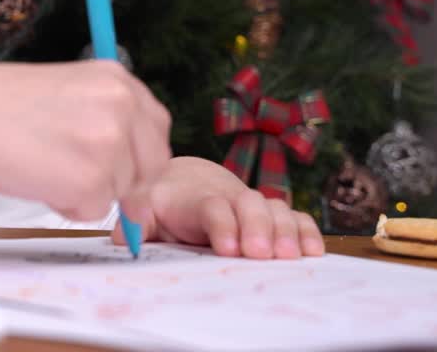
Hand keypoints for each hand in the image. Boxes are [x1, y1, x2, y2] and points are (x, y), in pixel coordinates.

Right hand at [0, 59, 172, 221]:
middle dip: (120, 179)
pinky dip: (66, 206)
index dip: (134, 155)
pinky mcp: (92, 179)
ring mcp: (110, 143)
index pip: (155, 129)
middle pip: (152, 165)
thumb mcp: (66, 93)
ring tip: (41, 164)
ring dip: (86, 190)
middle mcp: (123, 106)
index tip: (107, 163)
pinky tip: (36, 178)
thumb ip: (104, 121)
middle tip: (70, 171)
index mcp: (116, 78)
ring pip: (121, 191)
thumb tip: (134, 177)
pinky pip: (94, 211)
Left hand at [115, 156, 324, 258]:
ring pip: (275, 209)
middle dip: (257, 229)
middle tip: (261, 254)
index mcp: (196, 198)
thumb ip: (135, 222)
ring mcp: (253, 203)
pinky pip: (295, 216)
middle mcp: (229, 196)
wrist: (185, 180)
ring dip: (285, 232)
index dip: (221, 225)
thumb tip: (123, 239)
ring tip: (290, 256)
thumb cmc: (163, 202)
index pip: (211, 207)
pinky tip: (314, 251)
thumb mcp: (144, 210)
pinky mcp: (272, 213)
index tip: (226, 248)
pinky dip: (306, 230)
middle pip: (249, 205)